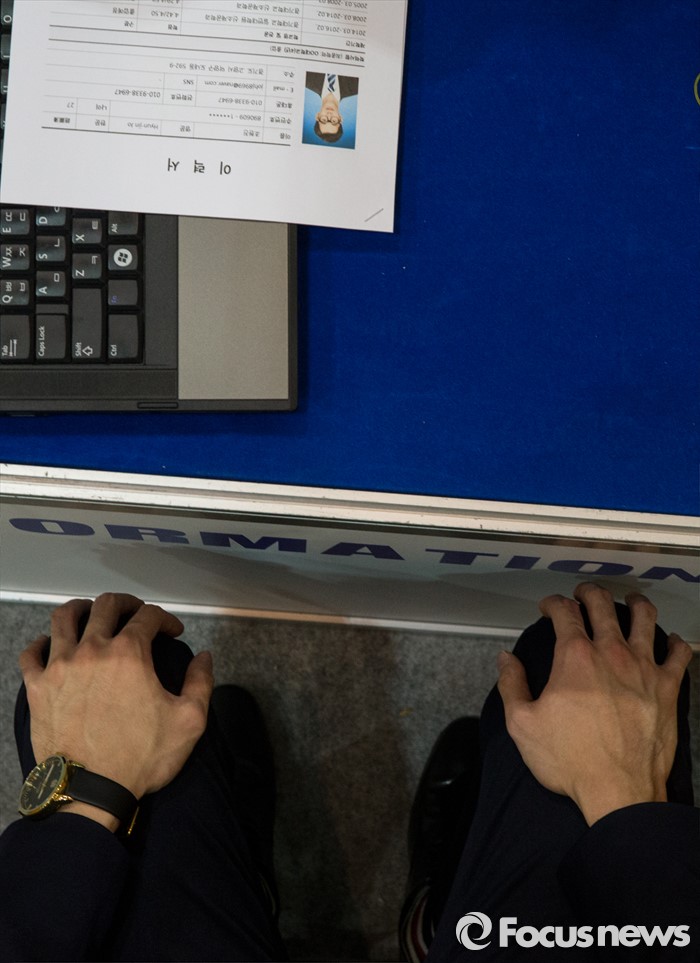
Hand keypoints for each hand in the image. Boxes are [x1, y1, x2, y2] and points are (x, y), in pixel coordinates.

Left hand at [19, 594, 213, 810]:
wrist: (90, 792)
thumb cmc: (141, 757)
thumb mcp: (189, 722)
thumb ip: (201, 683)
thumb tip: (205, 657)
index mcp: (130, 654)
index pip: (149, 616)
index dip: (166, 619)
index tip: (173, 632)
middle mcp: (92, 650)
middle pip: (106, 605)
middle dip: (127, 603)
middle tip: (137, 614)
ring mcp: (60, 667)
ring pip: (64, 618)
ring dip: (82, 609)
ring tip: (91, 614)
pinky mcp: (38, 688)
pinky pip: (31, 653)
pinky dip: (41, 643)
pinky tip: (50, 645)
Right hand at [497, 583, 691, 825]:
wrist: (619, 792)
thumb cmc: (569, 759)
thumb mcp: (522, 724)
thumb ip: (511, 685)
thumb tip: (506, 658)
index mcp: (574, 657)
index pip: (564, 612)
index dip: (553, 602)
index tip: (548, 607)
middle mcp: (610, 652)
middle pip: (602, 605)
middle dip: (589, 592)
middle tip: (583, 593)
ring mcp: (643, 668)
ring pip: (645, 618)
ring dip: (635, 604)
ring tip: (630, 601)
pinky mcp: (667, 689)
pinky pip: (678, 654)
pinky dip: (675, 642)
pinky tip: (670, 641)